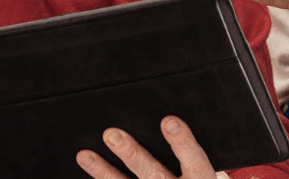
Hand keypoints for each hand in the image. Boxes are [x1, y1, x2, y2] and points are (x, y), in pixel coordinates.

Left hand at [77, 116, 230, 178]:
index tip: (168, 120)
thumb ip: (189, 148)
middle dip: (132, 154)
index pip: (194, 160)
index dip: (182, 141)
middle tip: (112, 134)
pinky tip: (89, 168)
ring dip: (105, 173)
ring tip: (86, 156)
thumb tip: (169, 116)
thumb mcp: (202, 167)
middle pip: (154, 174)